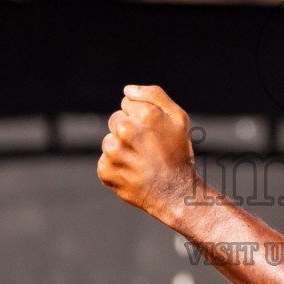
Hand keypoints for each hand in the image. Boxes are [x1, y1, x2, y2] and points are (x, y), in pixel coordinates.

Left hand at [97, 85, 198, 221]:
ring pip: (109, 141)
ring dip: (121, 149)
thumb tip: (126, 90)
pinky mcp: (105, 170)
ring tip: (141, 161)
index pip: (128, 103)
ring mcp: (113, 151)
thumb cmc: (178, 154)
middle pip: (116, 120)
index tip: (152, 131)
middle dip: (128, 130)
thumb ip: (154, 95)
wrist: (174, 193)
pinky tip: (133, 173)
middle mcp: (125, 130)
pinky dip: (117, 167)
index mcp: (143, 114)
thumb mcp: (178, 118)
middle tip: (147, 147)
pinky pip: (105, 161)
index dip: (142, 116)